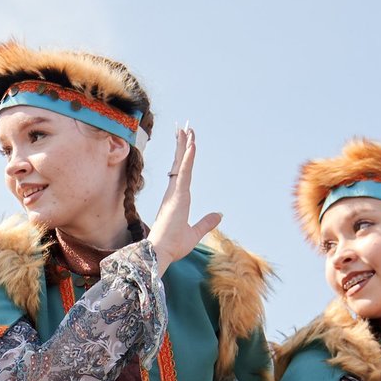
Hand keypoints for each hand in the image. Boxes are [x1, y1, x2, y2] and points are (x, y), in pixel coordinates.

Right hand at [147, 124, 221, 275]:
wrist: (161, 252)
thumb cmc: (173, 245)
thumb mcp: (195, 233)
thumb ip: (207, 222)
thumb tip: (219, 214)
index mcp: (176, 198)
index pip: (181, 172)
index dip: (183, 157)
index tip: (186, 142)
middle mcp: (174, 192)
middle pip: (179, 163)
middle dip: (182, 145)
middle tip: (185, 128)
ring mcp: (174, 193)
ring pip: (181, 163)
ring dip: (185, 145)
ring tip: (187, 129)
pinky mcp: (177, 196)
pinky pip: (184, 172)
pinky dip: (188, 158)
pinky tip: (192, 145)